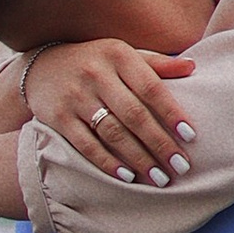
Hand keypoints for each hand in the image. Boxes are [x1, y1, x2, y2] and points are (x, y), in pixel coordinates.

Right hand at [16, 38, 197, 182]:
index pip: (151, 87)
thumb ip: (156, 64)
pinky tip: (127, 176)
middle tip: (181, 167)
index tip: (190, 137)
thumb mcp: (123, 54)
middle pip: (134, 114)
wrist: (41, 67)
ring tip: (160, 178)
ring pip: (113, 132)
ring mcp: (75, 96)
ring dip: (139, 158)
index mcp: (118, 55)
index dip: (172, 113)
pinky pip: (86, 144)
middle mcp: (96, 74)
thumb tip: (193, 67)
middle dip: (160, 143)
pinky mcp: (58, 117)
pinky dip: (107, 162)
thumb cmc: (95, 63)